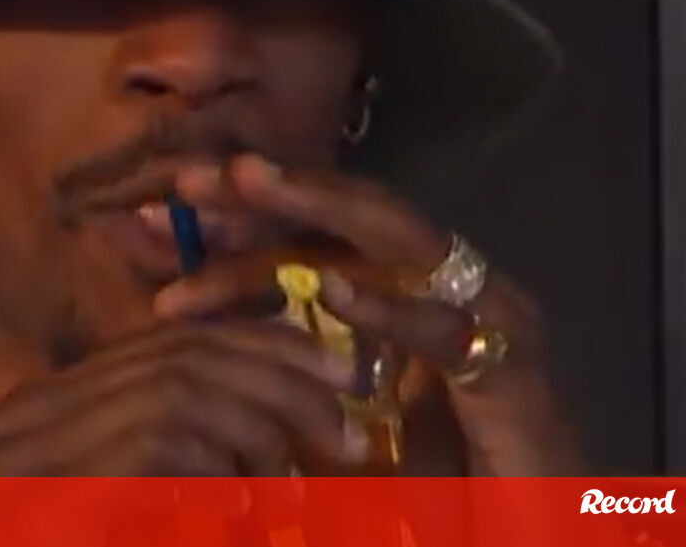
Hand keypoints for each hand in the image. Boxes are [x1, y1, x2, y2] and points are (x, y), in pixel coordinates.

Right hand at [0, 319, 367, 475]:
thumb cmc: (48, 546)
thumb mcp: (109, 510)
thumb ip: (159, 469)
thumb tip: (261, 451)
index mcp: (49, 404)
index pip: (169, 343)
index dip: (258, 347)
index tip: (329, 373)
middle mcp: (34, 409)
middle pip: (181, 354)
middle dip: (277, 380)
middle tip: (342, 422)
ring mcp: (27, 445)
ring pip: (177, 390)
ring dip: (255, 428)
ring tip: (294, 484)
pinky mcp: (45, 489)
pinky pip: (156, 446)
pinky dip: (213, 471)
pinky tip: (237, 508)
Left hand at [153, 154, 585, 475]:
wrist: (528, 531)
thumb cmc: (431, 483)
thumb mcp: (334, 416)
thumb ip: (282, 366)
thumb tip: (192, 335)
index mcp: (402, 296)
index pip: (316, 241)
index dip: (242, 224)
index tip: (161, 216)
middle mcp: (444, 288)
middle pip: (347, 220)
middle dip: (271, 191)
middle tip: (193, 177)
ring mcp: (486, 317)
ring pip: (394, 243)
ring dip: (317, 210)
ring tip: (247, 181)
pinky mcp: (515, 367)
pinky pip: (446, 329)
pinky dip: (389, 308)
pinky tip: (333, 290)